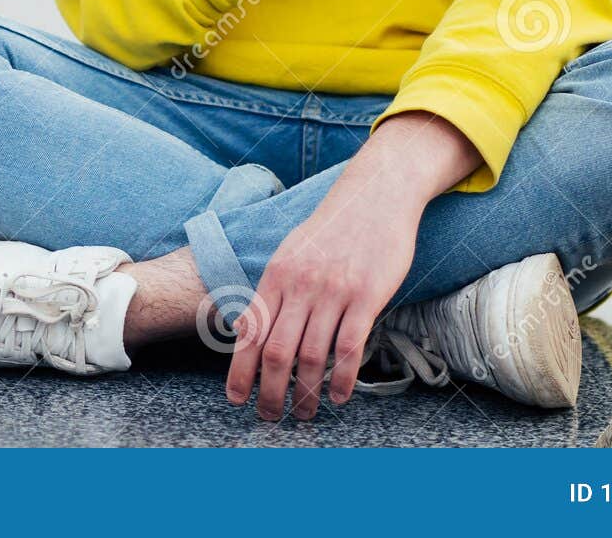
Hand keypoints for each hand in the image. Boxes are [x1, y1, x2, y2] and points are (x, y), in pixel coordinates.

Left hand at [225, 175, 421, 420]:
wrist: (375, 196)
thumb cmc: (333, 228)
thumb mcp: (291, 251)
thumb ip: (273, 290)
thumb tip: (249, 327)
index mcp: (277, 274)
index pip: (251, 331)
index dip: (240, 371)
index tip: (236, 399)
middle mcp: (300, 285)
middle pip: (277, 352)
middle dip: (270, 392)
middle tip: (270, 417)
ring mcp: (333, 291)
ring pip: (312, 356)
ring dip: (306, 393)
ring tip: (305, 413)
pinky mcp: (366, 296)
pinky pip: (349, 347)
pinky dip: (341, 378)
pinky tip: (338, 395)